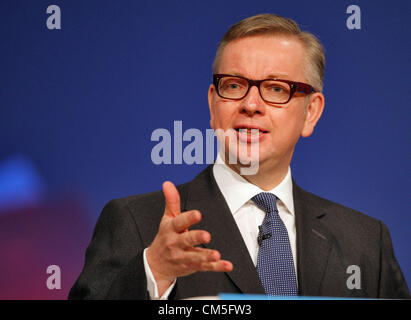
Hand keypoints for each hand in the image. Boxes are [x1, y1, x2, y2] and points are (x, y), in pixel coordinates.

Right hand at [146, 181, 232, 295]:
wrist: (155, 265)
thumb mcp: (167, 219)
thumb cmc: (165, 237)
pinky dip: (216, 267)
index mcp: (171, 229)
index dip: (188, 218)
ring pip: (195, 257)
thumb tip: (168, 183)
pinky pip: (205, 267)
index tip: (198, 214)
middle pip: (186, 240)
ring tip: (216, 254)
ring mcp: (184, 256)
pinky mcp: (192, 266)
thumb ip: (171, 201)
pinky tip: (226, 265)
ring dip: (206, 256)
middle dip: (196, 238)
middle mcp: (176, 243)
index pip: (179, 222)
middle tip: (207, 235)